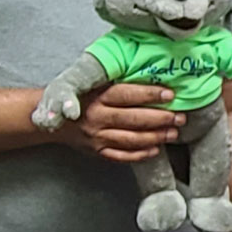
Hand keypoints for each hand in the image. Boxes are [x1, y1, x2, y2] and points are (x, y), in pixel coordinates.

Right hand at [58, 83, 177, 161]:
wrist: (51, 120)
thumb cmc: (79, 98)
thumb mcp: (93, 84)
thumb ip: (117, 83)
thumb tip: (151, 76)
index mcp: (97, 96)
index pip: (127, 95)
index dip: (150, 95)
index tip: (170, 95)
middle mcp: (96, 117)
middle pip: (133, 119)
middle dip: (160, 119)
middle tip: (180, 117)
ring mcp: (96, 137)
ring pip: (130, 139)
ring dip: (155, 137)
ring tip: (174, 133)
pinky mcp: (96, 152)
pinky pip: (121, 156)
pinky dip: (140, 154)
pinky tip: (156, 150)